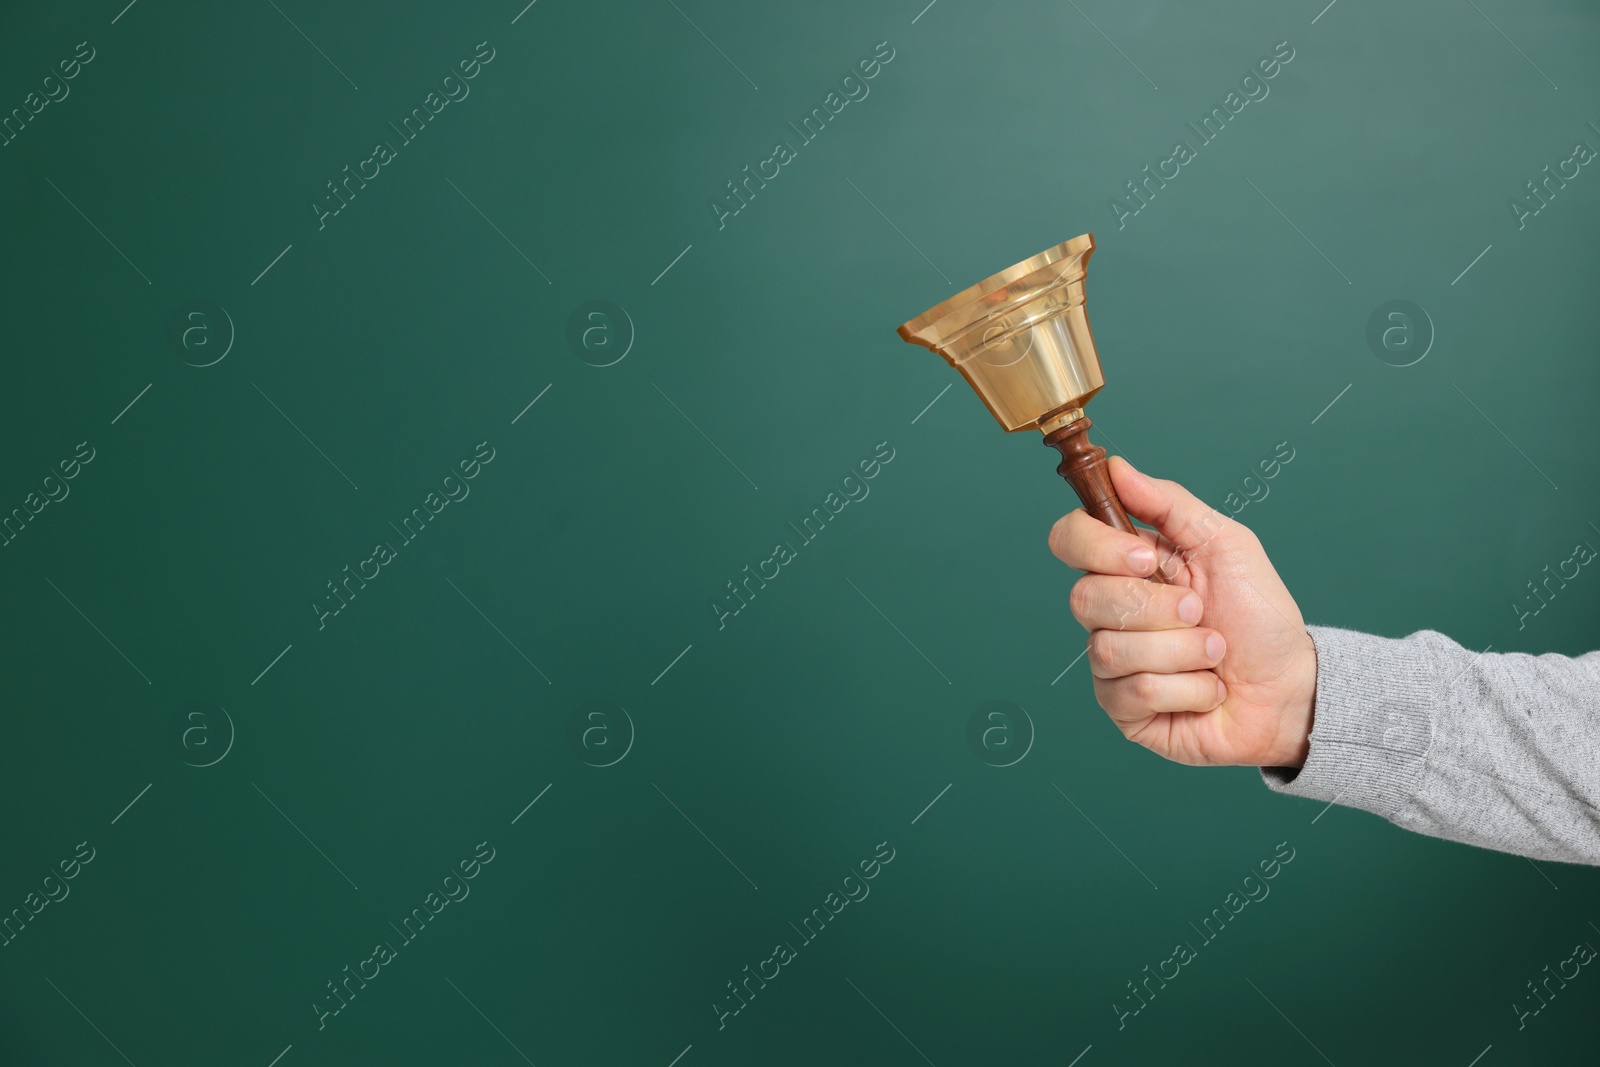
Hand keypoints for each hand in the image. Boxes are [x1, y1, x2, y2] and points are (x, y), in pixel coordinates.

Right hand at [1047, 457, 1316, 767]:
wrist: (1291, 688)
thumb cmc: (1260, 617)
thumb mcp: (1226, 544)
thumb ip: (1170, 503)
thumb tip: (1117, 468)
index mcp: (1127, 566)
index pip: (1070, 540)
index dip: (1097, 547)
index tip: (1146, 558)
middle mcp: (1110, 613)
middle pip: (1085, 598)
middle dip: (1157, 607)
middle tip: (1200, 612)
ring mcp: (1112, 664)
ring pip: (1111, 648)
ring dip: (1182, 651)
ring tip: (1214, 654)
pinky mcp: (1123, 709)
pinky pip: (1133, 692)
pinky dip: (1187, 689)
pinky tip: (1206, 688)